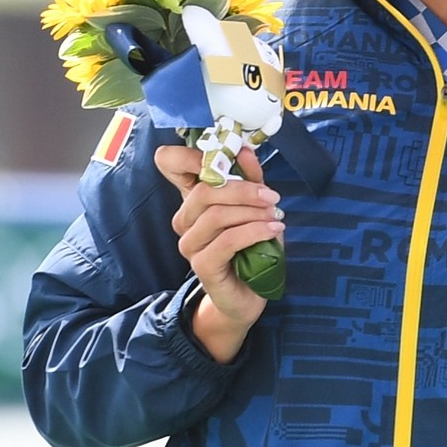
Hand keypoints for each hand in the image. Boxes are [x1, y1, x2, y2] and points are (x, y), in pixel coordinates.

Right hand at [153, 143, 281, 361]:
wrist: (249, 295)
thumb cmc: (252, 249)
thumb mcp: (256, 209)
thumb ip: (251, 180)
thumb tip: (245, 150)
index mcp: (193, 200)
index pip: (171, 164)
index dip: (190, 153)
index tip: (231, 152)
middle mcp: (184, 220)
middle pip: (205, 190)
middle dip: (243, 190)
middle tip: (272, 198)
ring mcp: (190, 243)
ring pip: (216, 215)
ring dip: (252, 213)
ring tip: (276, 219)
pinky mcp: (202, 265)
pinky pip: (227, 240)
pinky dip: (254, 232)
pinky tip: (274, 232)